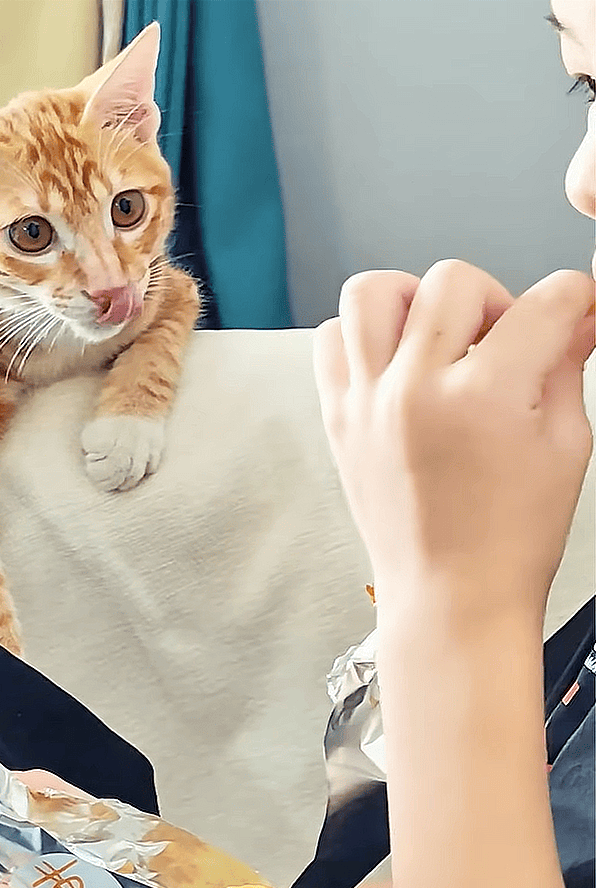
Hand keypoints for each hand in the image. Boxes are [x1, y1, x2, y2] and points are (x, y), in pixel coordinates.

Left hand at [314, 260, 594, 619]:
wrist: (450, 595)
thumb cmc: (510, 538)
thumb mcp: (566, 447)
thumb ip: (568, 367)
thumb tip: (579, 317)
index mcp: (485, 396)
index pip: (543, 304)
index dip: (574, 298)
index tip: (574, 308)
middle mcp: (416, 388)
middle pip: (454, 280)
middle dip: (495, 299)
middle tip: (504, 341)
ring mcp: (368, 401)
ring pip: (372, 292)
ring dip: (414, 300)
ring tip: (438, 338)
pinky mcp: (338, 418)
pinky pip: (329, 342)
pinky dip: (359, 337)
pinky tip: (393, 364)